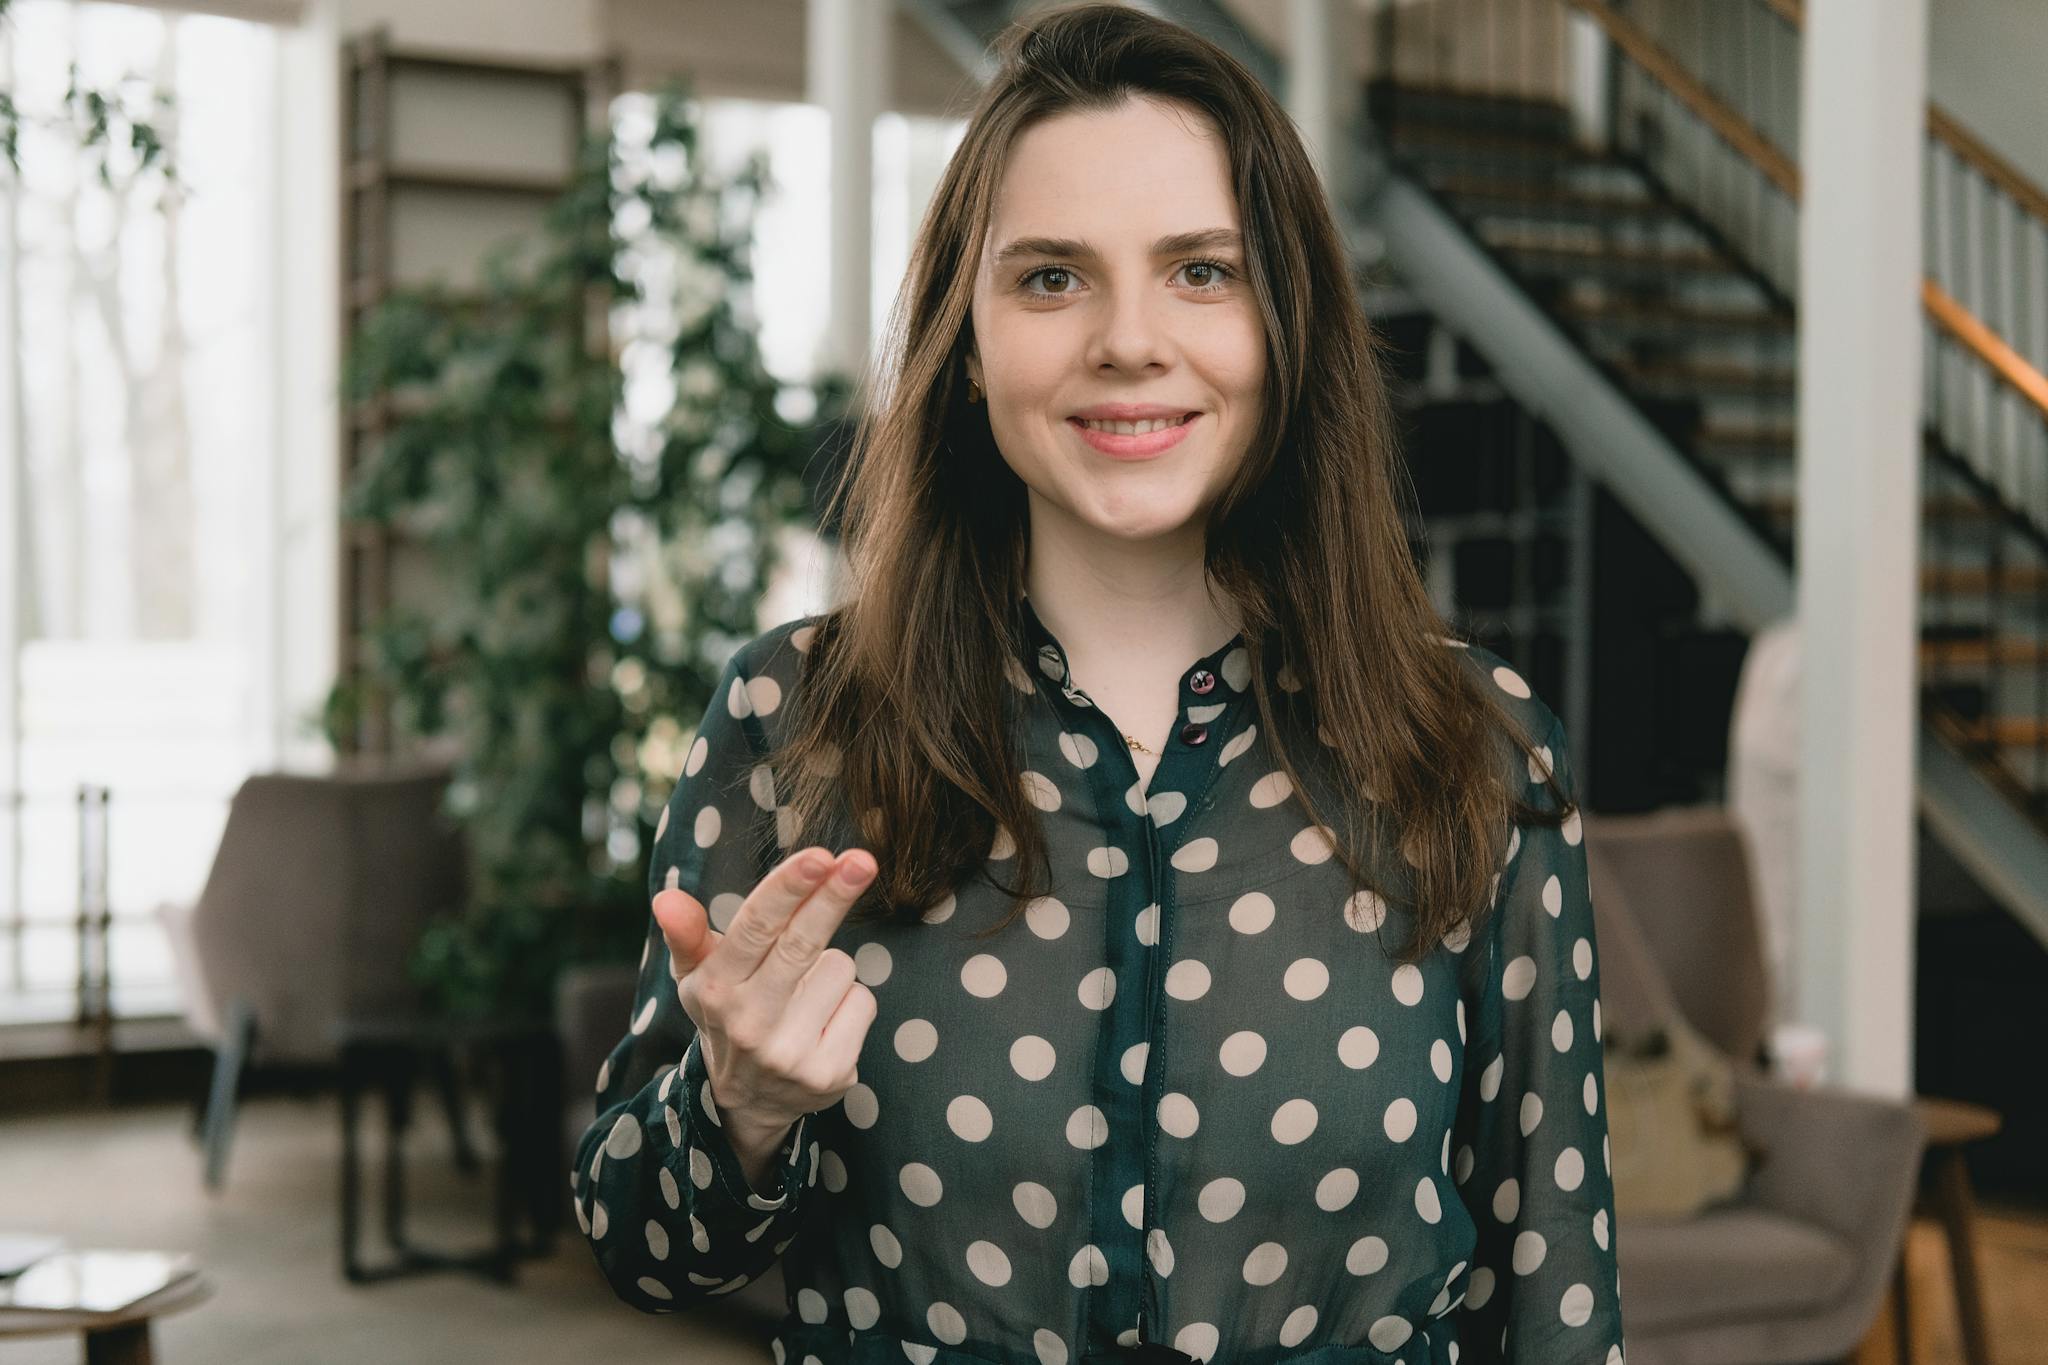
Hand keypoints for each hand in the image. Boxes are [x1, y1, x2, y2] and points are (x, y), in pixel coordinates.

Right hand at [651, 845, 878, 1139]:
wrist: (748, 1102)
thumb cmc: (729, 1012)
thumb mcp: (698, 976)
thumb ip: (687, 934)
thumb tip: (666, 898)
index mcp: (715, 989)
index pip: (755, 928)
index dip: (789, 889)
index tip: (820, 856)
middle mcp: (750, 1024)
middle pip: (802, 944)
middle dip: (834, 897)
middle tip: (862, 861)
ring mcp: (790, 1054)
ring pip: (840, 969)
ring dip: (832, 967)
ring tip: (805, 992)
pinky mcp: (829, 1074)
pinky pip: (862, 1003)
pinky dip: (850, 1002)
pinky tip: (824, 1020)